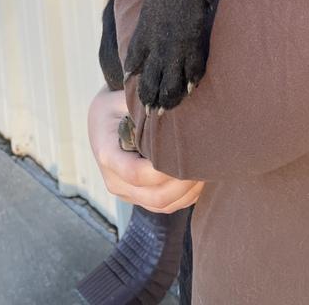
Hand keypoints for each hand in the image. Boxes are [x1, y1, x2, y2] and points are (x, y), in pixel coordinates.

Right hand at [88, 86, 203, 211]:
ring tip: (206, 171)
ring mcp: (126, 192)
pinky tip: (199, 180)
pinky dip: (185, 198)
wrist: (102, 121)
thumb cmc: (116, 106)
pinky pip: (164, 206)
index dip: (163, 171)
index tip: (186, 156)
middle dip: (183, 184)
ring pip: (161, 205)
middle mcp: (114, 180)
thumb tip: (178, 106)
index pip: (135, 173)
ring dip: (188, 193)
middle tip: (204, 164)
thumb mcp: (124, 100)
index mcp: (108, 154)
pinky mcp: (138, 197)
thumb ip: (147, 108)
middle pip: (153, 196)